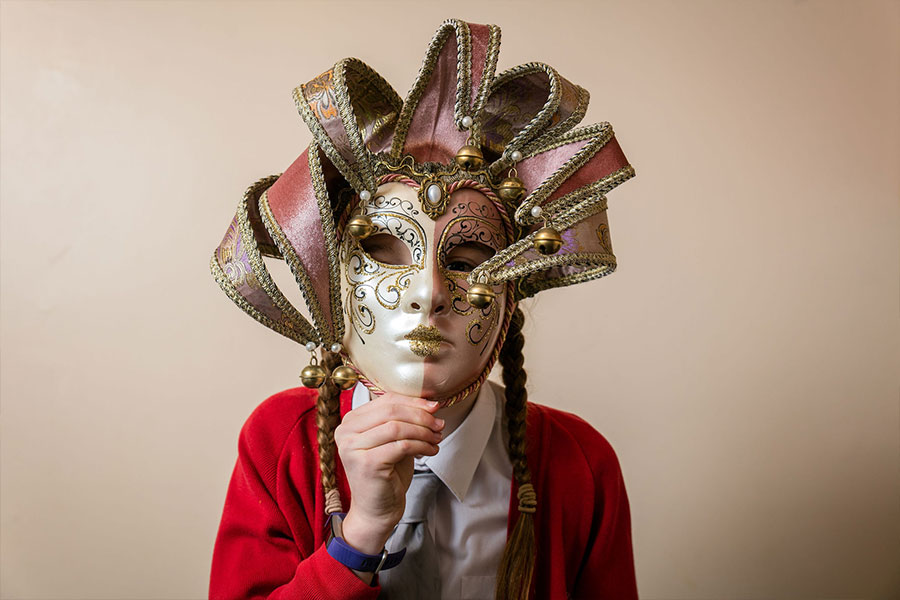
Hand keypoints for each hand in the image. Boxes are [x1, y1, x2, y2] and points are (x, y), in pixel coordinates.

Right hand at [334, 391, 444, 555]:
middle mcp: (346, 432)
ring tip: (436, 438)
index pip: (385, 400)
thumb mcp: (392, 441)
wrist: (375, 510)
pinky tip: (430, 451)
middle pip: (391, 411)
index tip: (434, 407)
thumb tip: (430, 404)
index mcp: (350, 422)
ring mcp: (353, 447)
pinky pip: (402, 445)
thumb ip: (403, 420)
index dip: (413, 401)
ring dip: (423, 431)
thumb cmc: (385, 475)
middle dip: (421, 416)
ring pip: (397, 427)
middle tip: (439, 424)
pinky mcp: (367, 463)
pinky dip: (421, 446)